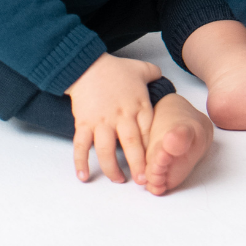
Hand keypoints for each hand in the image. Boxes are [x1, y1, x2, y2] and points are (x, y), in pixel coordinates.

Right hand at [65, 53, 161, 184]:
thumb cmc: (114, 69)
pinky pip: (81, 146)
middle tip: (142, 181)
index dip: (153, 150)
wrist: (86, 64)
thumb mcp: (140, 68)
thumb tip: (163, 79)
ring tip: (118, 180)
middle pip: (131, 145)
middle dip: (138, 165)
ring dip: (112, 168)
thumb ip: (154, 74)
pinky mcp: (84, 123)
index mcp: (138, 105)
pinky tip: (83, 176)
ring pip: (107, 150)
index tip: (157, 163)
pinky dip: (81, 162)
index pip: (149, 132)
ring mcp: (101, 121)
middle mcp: (121, 116)